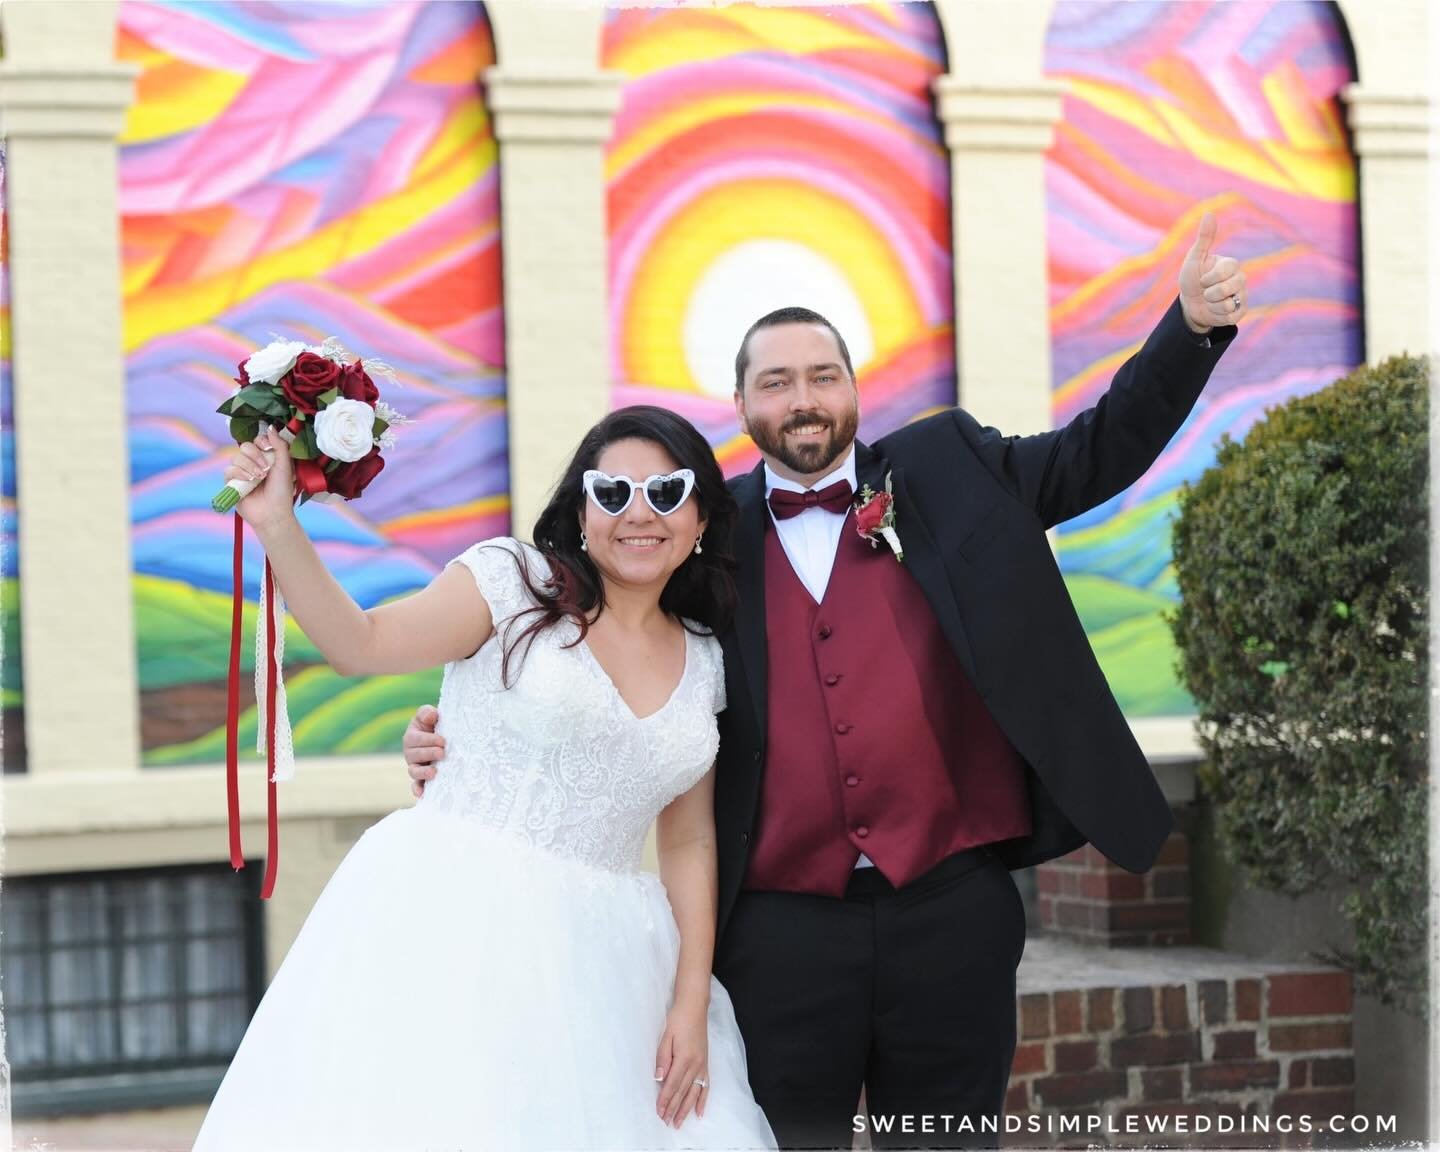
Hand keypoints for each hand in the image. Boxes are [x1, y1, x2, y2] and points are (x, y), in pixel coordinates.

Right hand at [223, 425, 295, 532]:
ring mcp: (241, 472)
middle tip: (266, 468)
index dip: (261, 441)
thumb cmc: (282, 491)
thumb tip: (270, 427)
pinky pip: (229, 470)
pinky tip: (249, 481)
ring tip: (259, 478)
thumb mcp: (285, 466)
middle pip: (244, 446)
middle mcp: (253, 463)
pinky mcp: (232, 483)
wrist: (273, 512)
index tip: (268, 448)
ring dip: (249, 466)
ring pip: (236, 457)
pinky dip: (240, 473)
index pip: (257, 440)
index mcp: (266, 457)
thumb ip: (280, 446)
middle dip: (255, 455)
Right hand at [404, 704, 444, 797]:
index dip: (428, 740)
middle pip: (415, 756)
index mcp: (412, 737)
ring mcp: (415, 767)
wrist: (444, 738)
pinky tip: (423, 794)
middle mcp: (411, 754)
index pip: (415, 739)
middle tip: (442, 753)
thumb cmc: (436, 726)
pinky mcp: (421, 779)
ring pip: (414, 771)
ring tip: (434, 772)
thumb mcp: (430, 716)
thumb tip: (431, 716)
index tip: (442, 741)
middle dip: (428, 754)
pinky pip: (416, 786)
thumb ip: (427, 713)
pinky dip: (418, 790)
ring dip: (423, 773)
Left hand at [655, 1000, 708, 1127]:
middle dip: (674, 1108)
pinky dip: (703, 1100)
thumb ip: (663, 1058)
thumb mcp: (666, 1036)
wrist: (694, 1008)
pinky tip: (699, 1112)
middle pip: (683, 1091)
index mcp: (684, 1058)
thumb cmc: (679, 1020)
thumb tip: (659, 1078)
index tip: (659, 1111)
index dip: (665, 1099)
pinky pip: (706, 1086)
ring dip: (686, 1109)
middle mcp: (695, 1065)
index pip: (672, 1084)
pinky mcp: (705, 1064)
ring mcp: (702, 1065)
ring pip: (694, 1092)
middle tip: (666, 1122)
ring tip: (680, 1122)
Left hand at [1178, 211, 1247, 332]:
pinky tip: (1215, 311)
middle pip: (1228, 288)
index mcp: (1231, 265)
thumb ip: (1204, 238)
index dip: (1209, 278)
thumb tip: (1209, 213)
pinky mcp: (1241, 312)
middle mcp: (1240, 279)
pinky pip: (1230, 316)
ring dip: (1212, 305)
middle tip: (1206, 292)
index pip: (1226, 270)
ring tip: (1210, 301)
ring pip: (1228, 304)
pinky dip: (1217, 315)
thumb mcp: (1195, 259)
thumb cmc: (1192, 279)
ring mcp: (1242, 296)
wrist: (1190, 305)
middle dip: (1210, 293)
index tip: (1202, 279)